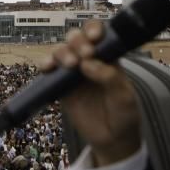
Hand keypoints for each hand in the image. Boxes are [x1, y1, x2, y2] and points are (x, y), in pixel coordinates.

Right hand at [41, 21, 141, 165]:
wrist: (112, 140)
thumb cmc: (124, 114)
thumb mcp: (124, 96)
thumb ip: (110, 77)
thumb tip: (88, 62)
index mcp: (108, 57)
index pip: (99, 34)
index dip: (93, 29)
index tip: (94, 37)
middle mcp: (88, 60)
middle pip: (76, 38)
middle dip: (77, 41)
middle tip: (85, 54)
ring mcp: (72, 73)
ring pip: (61, 51)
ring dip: (62, 52)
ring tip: (71, 64)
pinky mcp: (59, 86)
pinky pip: (48, 70)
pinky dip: (45, 64)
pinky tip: (48, 68)